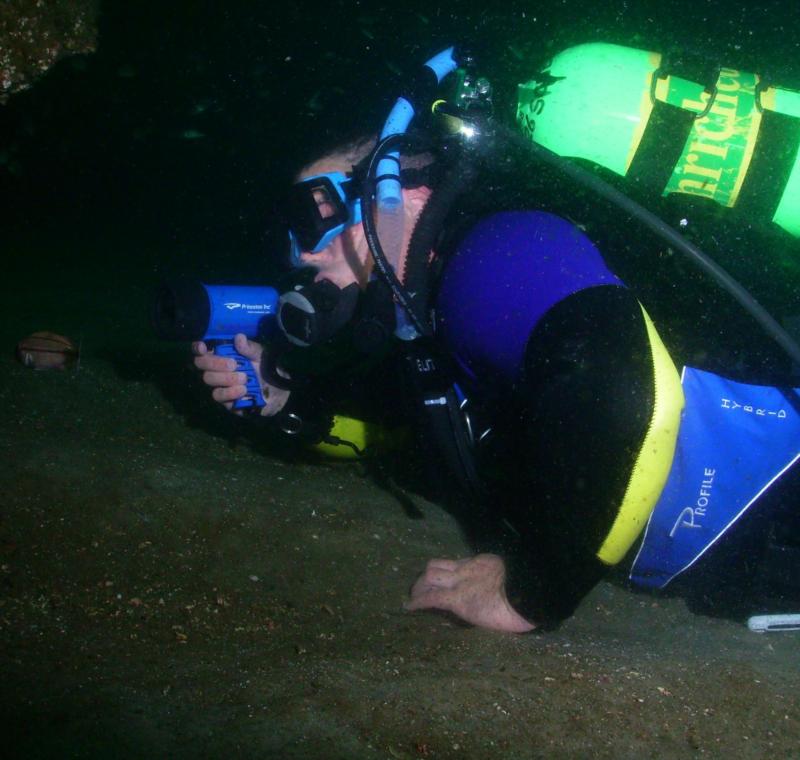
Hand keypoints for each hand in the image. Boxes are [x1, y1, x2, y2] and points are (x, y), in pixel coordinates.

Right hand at [191, 333, 288, 415]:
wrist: (278, 390)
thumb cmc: (265, 368)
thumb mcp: (261, 355)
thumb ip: (250, 348)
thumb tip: (239, 338)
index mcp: (222, 355)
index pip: (202, 351)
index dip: (198, 348)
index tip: (203, 347)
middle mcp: (216, 369)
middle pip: (201, 364)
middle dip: (215, 363)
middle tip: (234, 364)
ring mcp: (218, 385)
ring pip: (208, 379)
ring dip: (226, 378)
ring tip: (244, 378)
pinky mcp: (224, 400)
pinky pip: (219, 395)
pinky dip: (230, 392)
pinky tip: (243, 390)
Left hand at [405, 554, 535, 632]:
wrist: (530, 594)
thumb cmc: (530, 592)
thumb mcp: (515, 580)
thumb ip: (503, 581)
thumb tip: (506, 591)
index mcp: (483, 564)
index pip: (455, 564)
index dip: (445, 572)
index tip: (442, 581)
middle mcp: (467, 569)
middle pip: (437, 566)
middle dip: (426, 577)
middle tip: (421, 588)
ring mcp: (460, 582)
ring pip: (430, 576)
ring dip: (420, 586)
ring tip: (414, 598)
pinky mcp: (457, 599)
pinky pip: (431, 598)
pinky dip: (417, 602)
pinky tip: (408, 607)